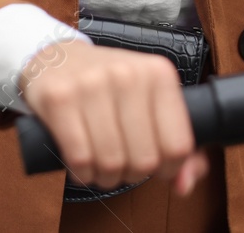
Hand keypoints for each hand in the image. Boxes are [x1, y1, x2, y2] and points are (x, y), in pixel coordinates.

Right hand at [18, 38, 210, 194]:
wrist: (59, 58)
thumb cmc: (110, 87)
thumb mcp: (150, 103)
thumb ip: (177, 146)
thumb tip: (184, 185)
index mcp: (158, 73)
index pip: (178, 146)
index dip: (168, 169)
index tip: (154, 165)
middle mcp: (127, 74)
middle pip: (144, 159)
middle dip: (133, 174)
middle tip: (122, 164)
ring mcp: (91, 84)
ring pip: (111, 162)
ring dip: (105, 177)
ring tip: (100, 165)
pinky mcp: (59, 98)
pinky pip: (79, 158)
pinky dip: (81, 172)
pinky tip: (80, 163)